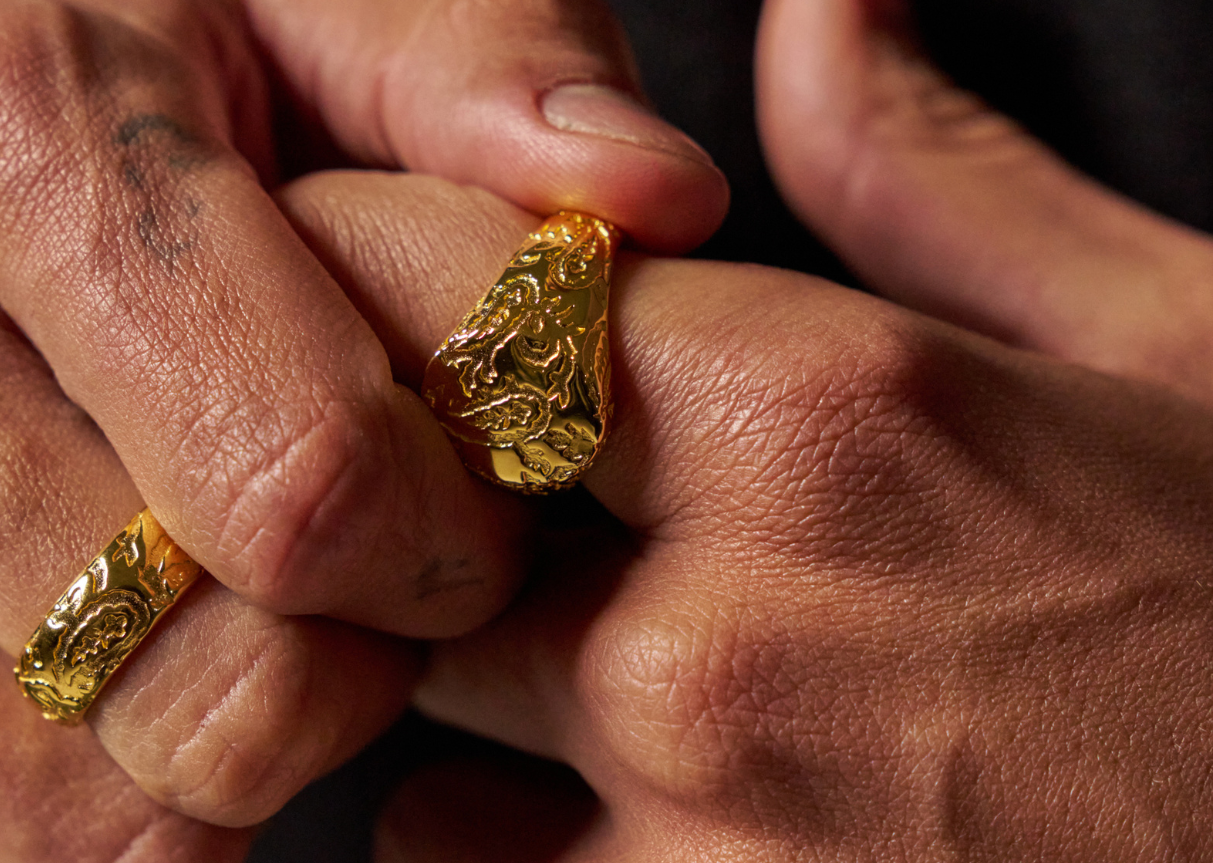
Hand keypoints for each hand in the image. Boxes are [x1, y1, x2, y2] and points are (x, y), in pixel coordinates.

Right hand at [0, 0, 725, 858]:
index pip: (312, 486)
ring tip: (226, 610)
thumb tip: (657, 203)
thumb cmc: (62, 56)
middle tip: (353, 574)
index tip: (460, 502)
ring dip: (222, 748)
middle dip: (349, 669)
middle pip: (216, 694)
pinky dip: (81, 792)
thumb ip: (472, 68)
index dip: (444, 537)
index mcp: (8, 140)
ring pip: (95, 814)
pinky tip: (98, 659)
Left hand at [267, 0, 1212, 850]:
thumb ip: (932, 178)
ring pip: (424, 727)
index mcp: (824, 423)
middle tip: (535, 504)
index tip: (396, 298)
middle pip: (423, 523)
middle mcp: (722, 645)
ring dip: (472, 685)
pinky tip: (627, 807)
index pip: (456, 292)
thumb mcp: (1160, 346)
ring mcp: (701, 846)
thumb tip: (824, 5)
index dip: (396, 281)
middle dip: (454, 501)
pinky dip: (505, 835)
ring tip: (604, 674)